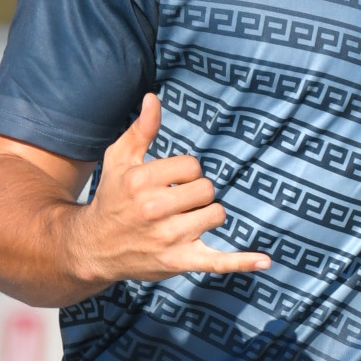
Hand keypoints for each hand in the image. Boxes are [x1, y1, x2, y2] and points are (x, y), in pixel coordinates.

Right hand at [73, 94, 269, 287]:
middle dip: (196, 194)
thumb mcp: (119, 159)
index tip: (168, 182)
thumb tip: (154, 98)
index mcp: (141, 181)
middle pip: (207, 189)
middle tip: (174, 203)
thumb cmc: (111, 198)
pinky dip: (242, 262)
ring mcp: (168, 237)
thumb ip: (141, 130)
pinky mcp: (179, 261)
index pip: (192, 166)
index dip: (185, 172)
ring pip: (216, 215)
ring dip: (205, 215)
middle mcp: (154, 209)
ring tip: (182, 220)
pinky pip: (218, 262)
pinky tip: (265, 261)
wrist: (94, 247)